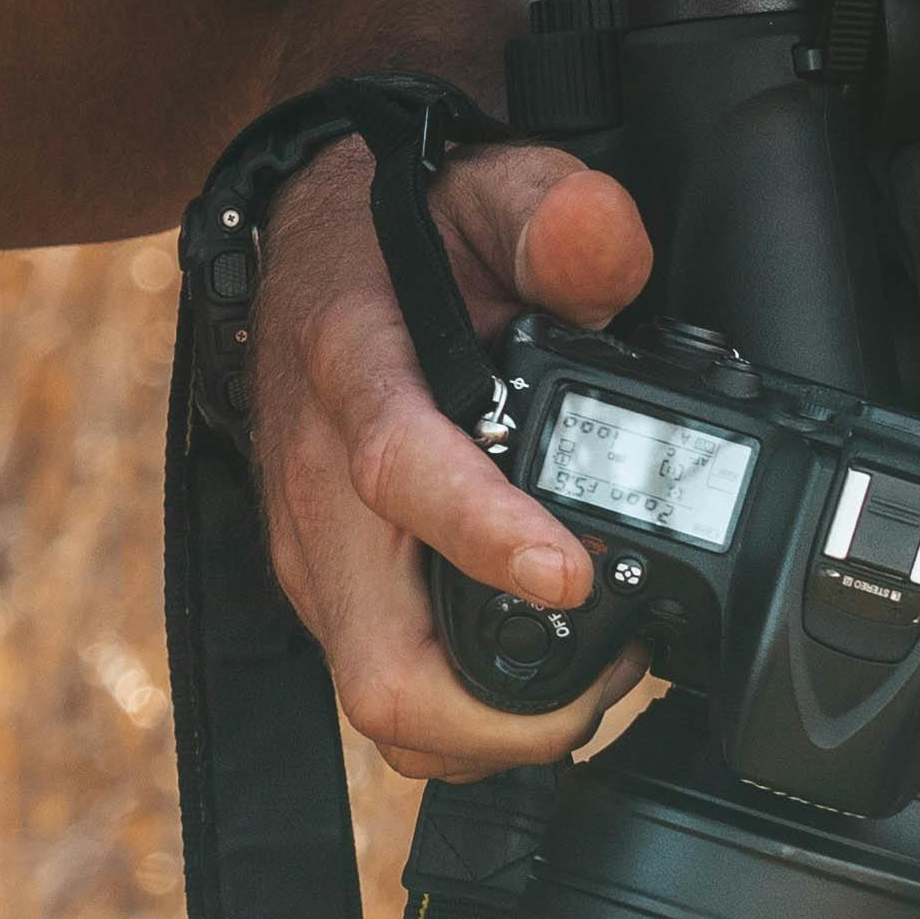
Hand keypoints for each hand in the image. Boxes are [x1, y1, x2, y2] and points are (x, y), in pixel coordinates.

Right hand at [254, 138, 662, 783]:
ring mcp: (309, 547)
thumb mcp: (489, 190)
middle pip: (380, 661)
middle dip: (501, 716)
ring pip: (378, 699)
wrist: (311, 247)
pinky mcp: (322, 583)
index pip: (398, 471)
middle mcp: (315, 481)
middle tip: (610, 677)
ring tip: (590, 681)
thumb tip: (604, 237)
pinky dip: (462, 712)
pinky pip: (380, 683)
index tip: (570, 575)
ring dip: (487, 728)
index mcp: (355, 371)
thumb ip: (556, 215)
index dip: (484, 537)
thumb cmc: (405, 230)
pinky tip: (536, 664)